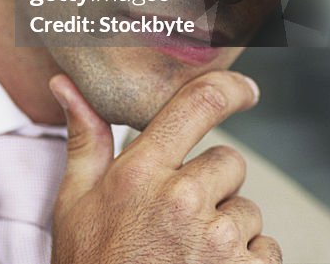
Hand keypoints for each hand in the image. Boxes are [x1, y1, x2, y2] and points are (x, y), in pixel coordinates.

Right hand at [49, 71, 280, 263]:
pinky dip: (245, 261)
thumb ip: (84, 138)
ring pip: (247, 210)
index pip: (197, 106)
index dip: (229, 89)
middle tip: (177, 216)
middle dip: (211, 183)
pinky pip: (265, 250)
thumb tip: (64, 83)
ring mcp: (220, 241)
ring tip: (187, 254)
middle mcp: (185, 199)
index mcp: (142, 172)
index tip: (245, 90)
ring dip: (228, 227)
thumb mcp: (74, 202)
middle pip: (228, 162)